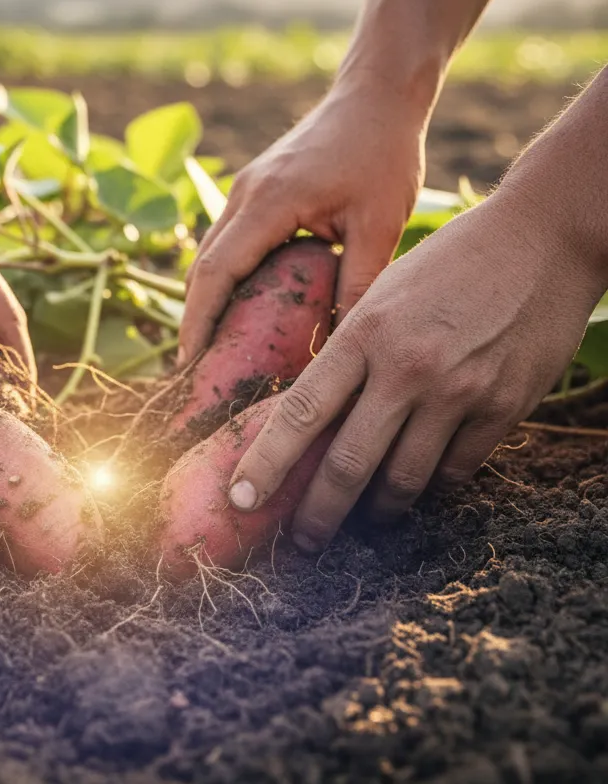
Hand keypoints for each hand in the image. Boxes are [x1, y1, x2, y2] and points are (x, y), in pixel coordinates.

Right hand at [179, 77, 426, 362]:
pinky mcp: (253, 190)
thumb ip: (359, 283)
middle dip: (193, 320)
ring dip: (205, 301)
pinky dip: (223, 279)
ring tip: (211, 349)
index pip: (218, 271)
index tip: (192, 363)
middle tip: (196, 371)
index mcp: (268, 202)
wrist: (377, 94)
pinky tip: (237, 308)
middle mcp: (243, 195)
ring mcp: (243, 190)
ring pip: (209, 255)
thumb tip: (343, 345)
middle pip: (202, 267)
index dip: (199, 321)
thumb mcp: (381, 223)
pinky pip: (226, 242)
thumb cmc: (383, 153)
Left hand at [226, 180, 605, 552]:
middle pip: (348, 463)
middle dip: (318, 514)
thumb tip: (312, 410)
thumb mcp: (383, 293)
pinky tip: (419, 488)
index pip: (301, 411)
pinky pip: (456, 471)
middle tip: (303, 543)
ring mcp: (458, 391)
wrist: (541, 240)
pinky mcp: (503, 407)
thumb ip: (350, 350)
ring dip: (378, 511)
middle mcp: (406, 367)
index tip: (241, 500)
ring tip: (365, 522)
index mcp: (363, 333)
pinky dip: (432, 488)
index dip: (266, 463)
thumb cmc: (448, 263)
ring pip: (404, 480)